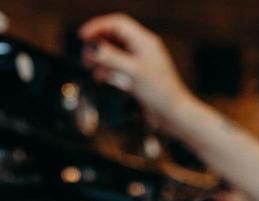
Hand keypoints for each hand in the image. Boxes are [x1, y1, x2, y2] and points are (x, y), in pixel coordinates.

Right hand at [79, 14, 192, 130]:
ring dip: (101, 58)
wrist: (175, 116)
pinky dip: (108, 70)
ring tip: (89, 65)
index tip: (83, 36)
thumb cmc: (162, 94)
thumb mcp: (134, 73)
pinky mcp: (138, 79)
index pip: (118, 25)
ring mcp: (140, 64)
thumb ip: (112, 58)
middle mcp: (143, 50)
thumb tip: (94, 48)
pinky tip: (101, 76)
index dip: (98, 27)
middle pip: (114, 38)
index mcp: (145, 42)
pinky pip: (119, 69)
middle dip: (98, 44)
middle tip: (85, 54)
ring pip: (115, 54)